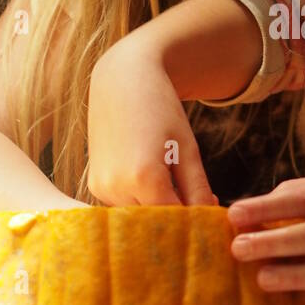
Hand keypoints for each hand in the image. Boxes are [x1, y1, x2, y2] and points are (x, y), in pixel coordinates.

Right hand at [87, 22, 216, 205]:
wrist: (123, 81)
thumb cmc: (161, 110)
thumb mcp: (187, 149)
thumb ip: (197, 189)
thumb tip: (207, 219)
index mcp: (144, 178)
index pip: (176, 220)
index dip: (195, 223)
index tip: (210, 222)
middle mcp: (116, 187)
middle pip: (155, 222)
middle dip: (177, 220)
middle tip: (197, 204)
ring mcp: (100, 187)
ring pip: (139, 216)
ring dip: (157, 211)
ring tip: (174, 186)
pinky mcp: (94, 184)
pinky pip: (124, 206)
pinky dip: (141, 201)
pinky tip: (154, 180)